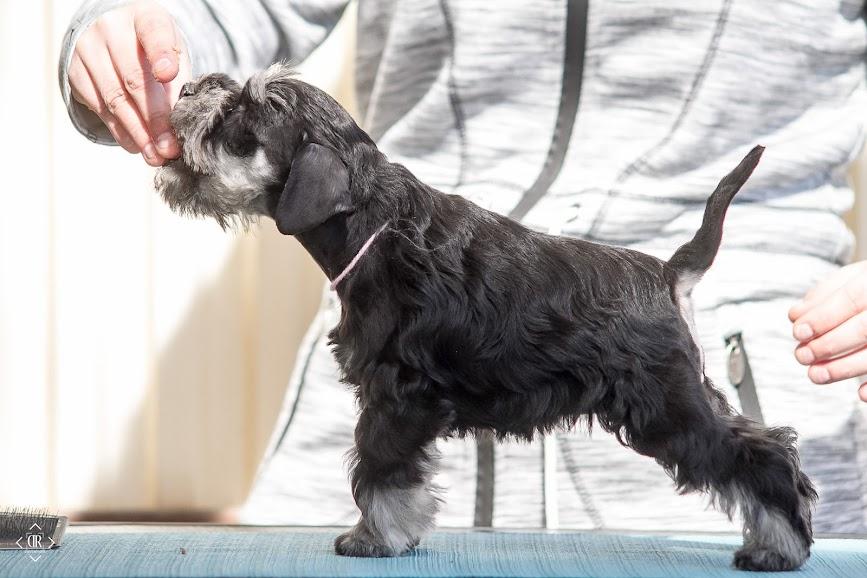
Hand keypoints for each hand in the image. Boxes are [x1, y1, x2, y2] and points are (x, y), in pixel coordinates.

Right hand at [68, 1, 189, 165]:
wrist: (113, 34)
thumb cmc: (152, 48)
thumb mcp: (173, 53)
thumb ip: (178, 82)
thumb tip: (180, 125)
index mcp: (145, 18)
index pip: (154, 33)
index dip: (161, 54)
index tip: (168, 73)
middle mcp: (112, 29)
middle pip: (134, 80)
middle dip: (154, 120)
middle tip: (169, 147)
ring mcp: (88, 49)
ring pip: (115, 99)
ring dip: (137, 133)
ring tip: (155, 155)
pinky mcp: (75, 71)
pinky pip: (99, 107)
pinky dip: (120, 131)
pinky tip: (136, 145)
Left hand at [789, 261, 866, 400]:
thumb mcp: (852, 279)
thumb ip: (824, 294)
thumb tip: (796, 316)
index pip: (852, 298)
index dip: (823, 317)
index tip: (798, 331)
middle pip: (864, 328)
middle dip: (828, 345)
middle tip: (802, 355)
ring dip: (845, 368)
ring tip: (816, 374)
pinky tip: (860, 394)